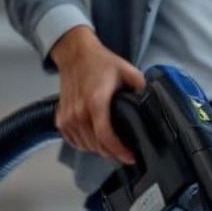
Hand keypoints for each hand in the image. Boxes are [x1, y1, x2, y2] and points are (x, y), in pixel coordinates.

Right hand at [49, 26, 145, 163]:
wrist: (74, 54)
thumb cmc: (98, 62)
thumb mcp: (126, 70)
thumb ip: (140, 87)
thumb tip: (150, 101)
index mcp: (95, 101)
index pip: (106, 137)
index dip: (119, 151)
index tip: (129, 157)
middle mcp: (79, 112)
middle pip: (96, 146)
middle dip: (113, 153)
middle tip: (124, 153)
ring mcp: (68, 117)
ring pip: (85, 146)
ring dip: (99, 150)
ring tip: (111, 146)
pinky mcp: (61, 118)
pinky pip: (73, 142)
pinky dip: (84, 145)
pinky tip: (94, 141)